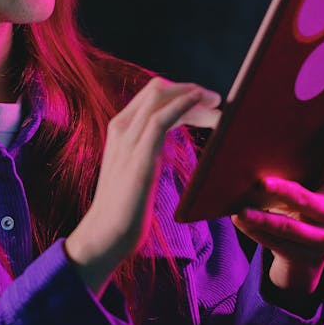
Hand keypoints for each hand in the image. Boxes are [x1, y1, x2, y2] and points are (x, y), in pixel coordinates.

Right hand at [65, 77, 221, 295]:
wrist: (105, 234)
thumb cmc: (123, 210)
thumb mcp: (135, 171)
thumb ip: (145, 154)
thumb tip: (163, 150)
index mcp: (119, 130)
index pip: (151, 96)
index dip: (180, 92)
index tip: (204, 101)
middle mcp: (121, 128)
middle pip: (157, 90)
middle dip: (190, 89)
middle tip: (216, 101)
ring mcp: (128, 140)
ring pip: (160, 98)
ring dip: (194, 96)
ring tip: (218, 106)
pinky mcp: (139, 156)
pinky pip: (160, 119)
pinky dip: (183, 105)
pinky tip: (201, 103)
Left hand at [231, 100, 323, 296]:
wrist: (299, 262)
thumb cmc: (291, 215)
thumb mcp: (294, 192)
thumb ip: (286, 172)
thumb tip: (249, 145)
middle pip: (307, 200)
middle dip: (283, 192)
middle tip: (261, 183)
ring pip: (290, 228)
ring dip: (263, 219)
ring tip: (241, 211)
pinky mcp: (309, 259)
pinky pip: (278, 245)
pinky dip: (256, 233)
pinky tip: (240, 222)